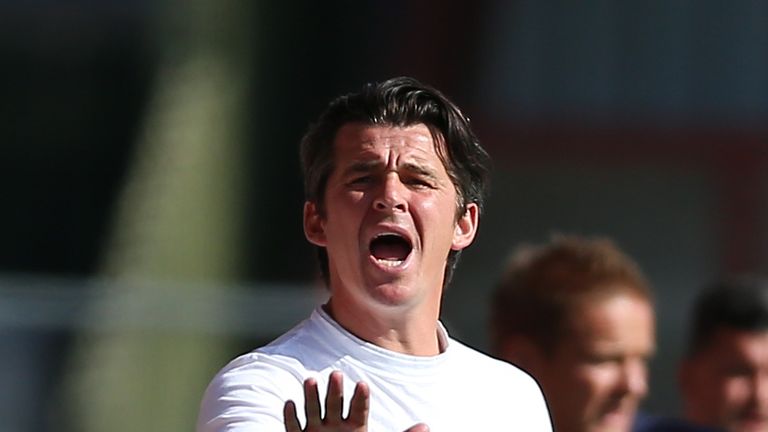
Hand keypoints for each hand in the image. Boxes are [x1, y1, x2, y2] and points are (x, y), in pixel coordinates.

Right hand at [283, 371, 427, 431]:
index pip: (359, 410)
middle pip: (335, 405)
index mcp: (356, 428)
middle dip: (335, 390)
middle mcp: (335, 427)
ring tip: (311, 379)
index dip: (360, 398)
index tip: (363, 384)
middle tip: (336, 374)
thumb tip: (426, 426)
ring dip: (311, 396)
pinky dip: (291, 417)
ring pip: (312, 411)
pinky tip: (290, 404)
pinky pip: (293, 428)